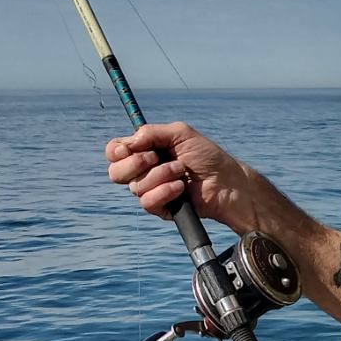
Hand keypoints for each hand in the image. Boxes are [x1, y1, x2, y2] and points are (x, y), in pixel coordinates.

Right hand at [105, 121, 256, 230]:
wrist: (226, 181)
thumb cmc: (206, 156)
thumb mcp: (180, 133)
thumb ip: (151, 133)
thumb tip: (128, 142)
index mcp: (144, 151)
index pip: (114, 152)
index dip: (116, 151)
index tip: (128, 148)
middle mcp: (143, 172)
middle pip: (116, 173)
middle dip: (135, 163)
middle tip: (156, 157)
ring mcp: (150, 191)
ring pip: (135, 186)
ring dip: (160, 174)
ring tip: (181, 170)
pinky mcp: (160, 208)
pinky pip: (147, 202)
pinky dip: (164, 191)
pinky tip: (180, 187)